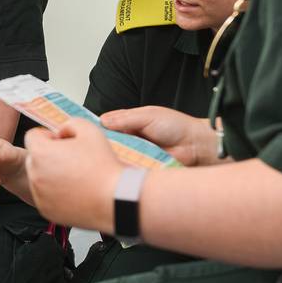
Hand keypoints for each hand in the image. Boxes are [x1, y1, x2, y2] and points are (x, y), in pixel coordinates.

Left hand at [24, 119, 120, 229]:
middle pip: (34, 158)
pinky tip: (74, 190)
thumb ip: (69, 124)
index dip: (48, 136)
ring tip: (75, 176)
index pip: (32, 136)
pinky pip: (45, 197)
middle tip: (71, 159)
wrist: (115, 199)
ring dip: (51, 174)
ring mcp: (39, 195)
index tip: (61, 142)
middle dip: (48, 155)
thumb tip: (61, 132)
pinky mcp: (46, 210)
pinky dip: (55, 193)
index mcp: (41, 153)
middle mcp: (35, 175)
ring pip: (39, 178)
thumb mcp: (89, 129)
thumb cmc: (103, 166)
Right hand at [100, 106, 218, 166]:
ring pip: (114, 155)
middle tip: (100, 143)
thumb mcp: (148, 115)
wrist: (195, 146)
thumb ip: (125, 118)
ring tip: (113, 153)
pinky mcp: (138, 167)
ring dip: (114, 154)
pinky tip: (122, 163)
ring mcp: (133, 153)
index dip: (97, 127)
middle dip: (104, 142)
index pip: (106, 124)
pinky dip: (124, 165)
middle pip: (107, 141)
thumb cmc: (176, 126)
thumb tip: (102, 120)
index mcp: (129, 122)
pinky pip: (126, 167)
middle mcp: (129, 138)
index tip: (87, 129)